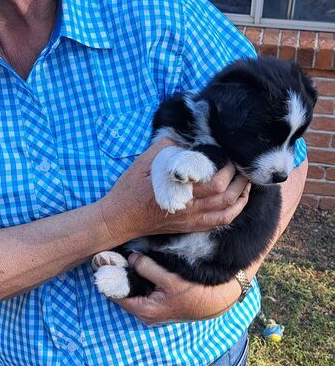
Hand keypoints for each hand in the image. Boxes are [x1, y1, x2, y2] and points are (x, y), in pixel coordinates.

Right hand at [100, 139, 250, 241]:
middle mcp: (190, 208)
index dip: (228, 169)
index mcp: (180, 190)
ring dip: (241, 197)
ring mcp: (191, 220)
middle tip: (241, 166)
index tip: (229, 155)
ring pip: (227, 212)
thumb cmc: (130, 189)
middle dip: (239, 180)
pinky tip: (237, 201)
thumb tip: (187, 138)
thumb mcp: (145, 161)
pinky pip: (218, 223)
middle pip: (226, 196)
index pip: (216, 182)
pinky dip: (233, 212)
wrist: (120, 218)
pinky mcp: (190, 227)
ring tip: (245, 182)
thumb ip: (167, 147)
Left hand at [113, 253, 241, 324]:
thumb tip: (132, 258)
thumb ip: (147, 267)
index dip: (110, 277)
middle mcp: (146, 314)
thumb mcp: (169, 279)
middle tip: (114, 256)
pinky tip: (140, 266)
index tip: (103, 261)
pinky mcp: (160, 305)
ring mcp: (153, 310)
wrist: (216, 302)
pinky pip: (143, 291)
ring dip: (130, 276)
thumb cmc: (194, 293)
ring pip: (134, 291)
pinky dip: (140, 279)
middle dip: (119, 275)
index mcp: (144, 310)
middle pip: (124, 293)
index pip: (116, 294)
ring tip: (125, 258)